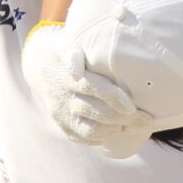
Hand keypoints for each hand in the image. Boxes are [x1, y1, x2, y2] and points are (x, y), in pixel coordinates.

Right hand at [20, 21, 147, 156]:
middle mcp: (66, 99)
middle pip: (99, 113)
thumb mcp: (64, 44)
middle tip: (145, 119)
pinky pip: (82, 138)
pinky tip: (114, 130)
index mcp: (71, 79)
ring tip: (131, 125)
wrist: (37, 66)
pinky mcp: (62, 125)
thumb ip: (72, 53)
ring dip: (114, 130)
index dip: (115, 99)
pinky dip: (100, 137)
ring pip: (91, 130)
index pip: (95, 90)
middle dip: (125, 119)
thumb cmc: (61, 51)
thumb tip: (76, 68)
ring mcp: (63, 115)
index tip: (133, 106)